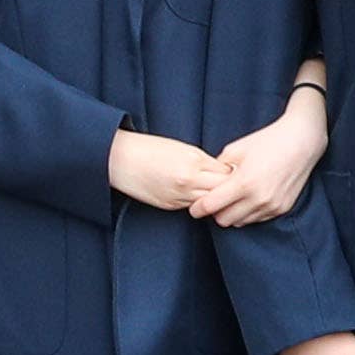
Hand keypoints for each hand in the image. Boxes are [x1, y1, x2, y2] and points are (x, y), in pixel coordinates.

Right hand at [105, 129, 224, 212]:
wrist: (119, 159)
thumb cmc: (149, 148)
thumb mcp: (182, 148)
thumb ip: (204, 162)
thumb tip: (223, 172)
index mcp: (194, 161)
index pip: (227, 173)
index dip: (232, 174)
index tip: (235, 173)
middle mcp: (189, 180)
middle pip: (222, 191)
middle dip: (228, 189)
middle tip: (231, 187)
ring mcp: (179, 195)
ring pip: (208, 203)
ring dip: (213, 199)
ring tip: (214, 193)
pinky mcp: (170, 205)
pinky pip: (191, 206)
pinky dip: (196, 202)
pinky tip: (195, 195)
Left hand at [200, 88, 328, 228]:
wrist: (302, 142)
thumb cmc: (267, 141)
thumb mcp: (235, 149)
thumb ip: (217, 169)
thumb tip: (205, 183)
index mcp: (243, 182)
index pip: (211, 206)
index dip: (198, 208)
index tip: (193, 208)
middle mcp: (258, 198)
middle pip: (224, 220)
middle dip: (216, 212)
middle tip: (215, 200)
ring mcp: (271, 206)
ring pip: (240, 222)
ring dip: (233, 213)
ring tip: (233, 198)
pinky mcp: (282, 209)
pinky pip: (257, 219)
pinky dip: (249, 212)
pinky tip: (249, 198)